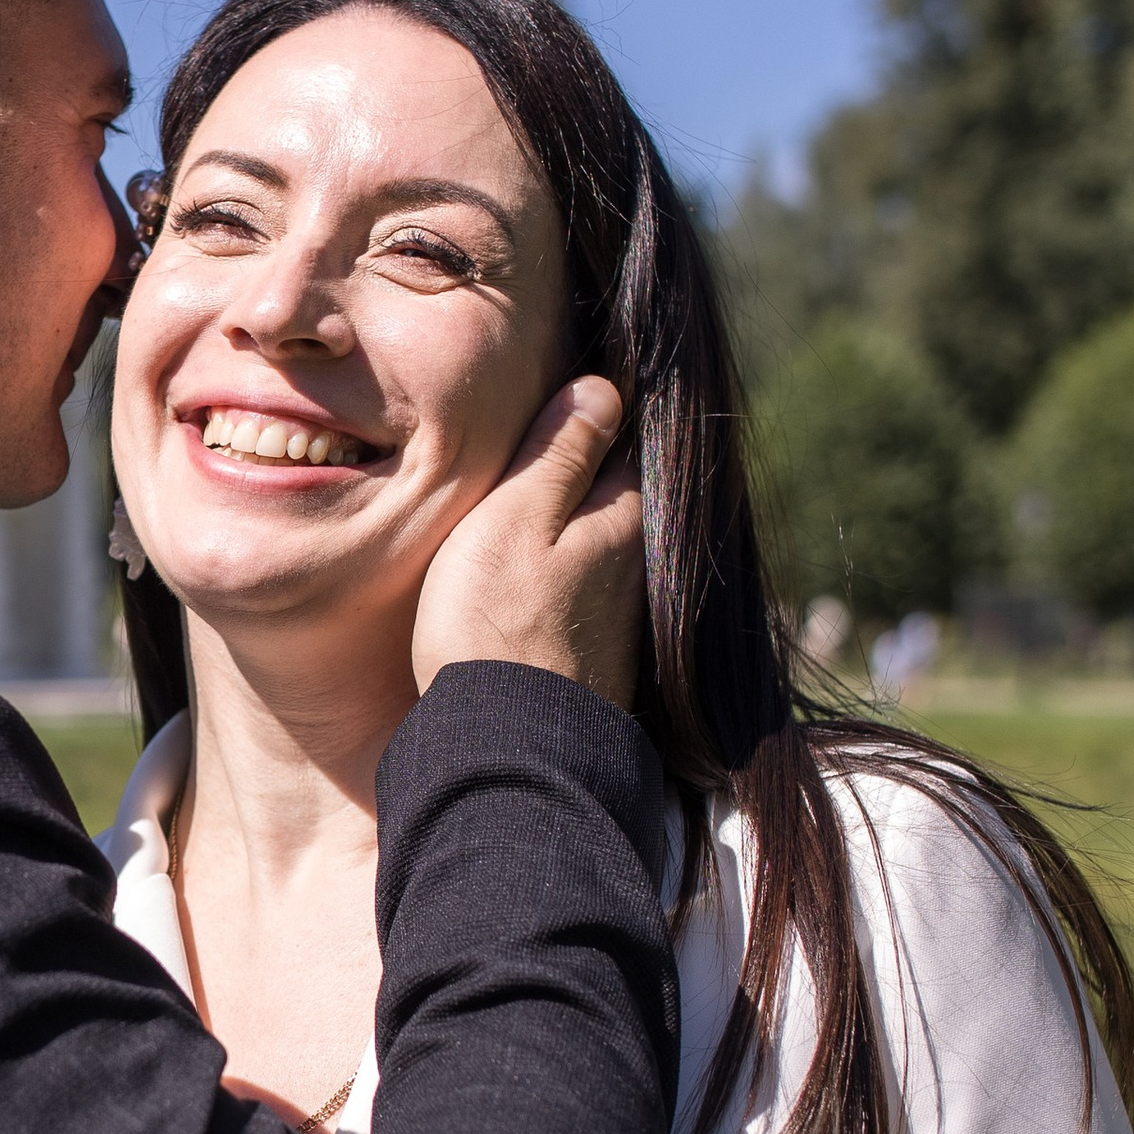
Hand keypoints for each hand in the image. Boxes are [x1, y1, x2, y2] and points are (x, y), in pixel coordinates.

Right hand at [411, 375, 642, 708]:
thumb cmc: (497, 623)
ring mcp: (618, 614)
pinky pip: (579, 586)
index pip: (620, 432)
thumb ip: (561, 451)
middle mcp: (635, 562)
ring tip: (517, 500)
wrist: (503, 747)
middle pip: (611, 488)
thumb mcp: (517, 517)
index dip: (588, 405)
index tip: (556, 386)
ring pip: (593, 540)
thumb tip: (604, 385)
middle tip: (530, 432)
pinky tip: (524, 574)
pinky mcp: (593, 654)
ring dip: (565, 520)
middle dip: (579, 463)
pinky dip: (557, 569)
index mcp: (624, 514)